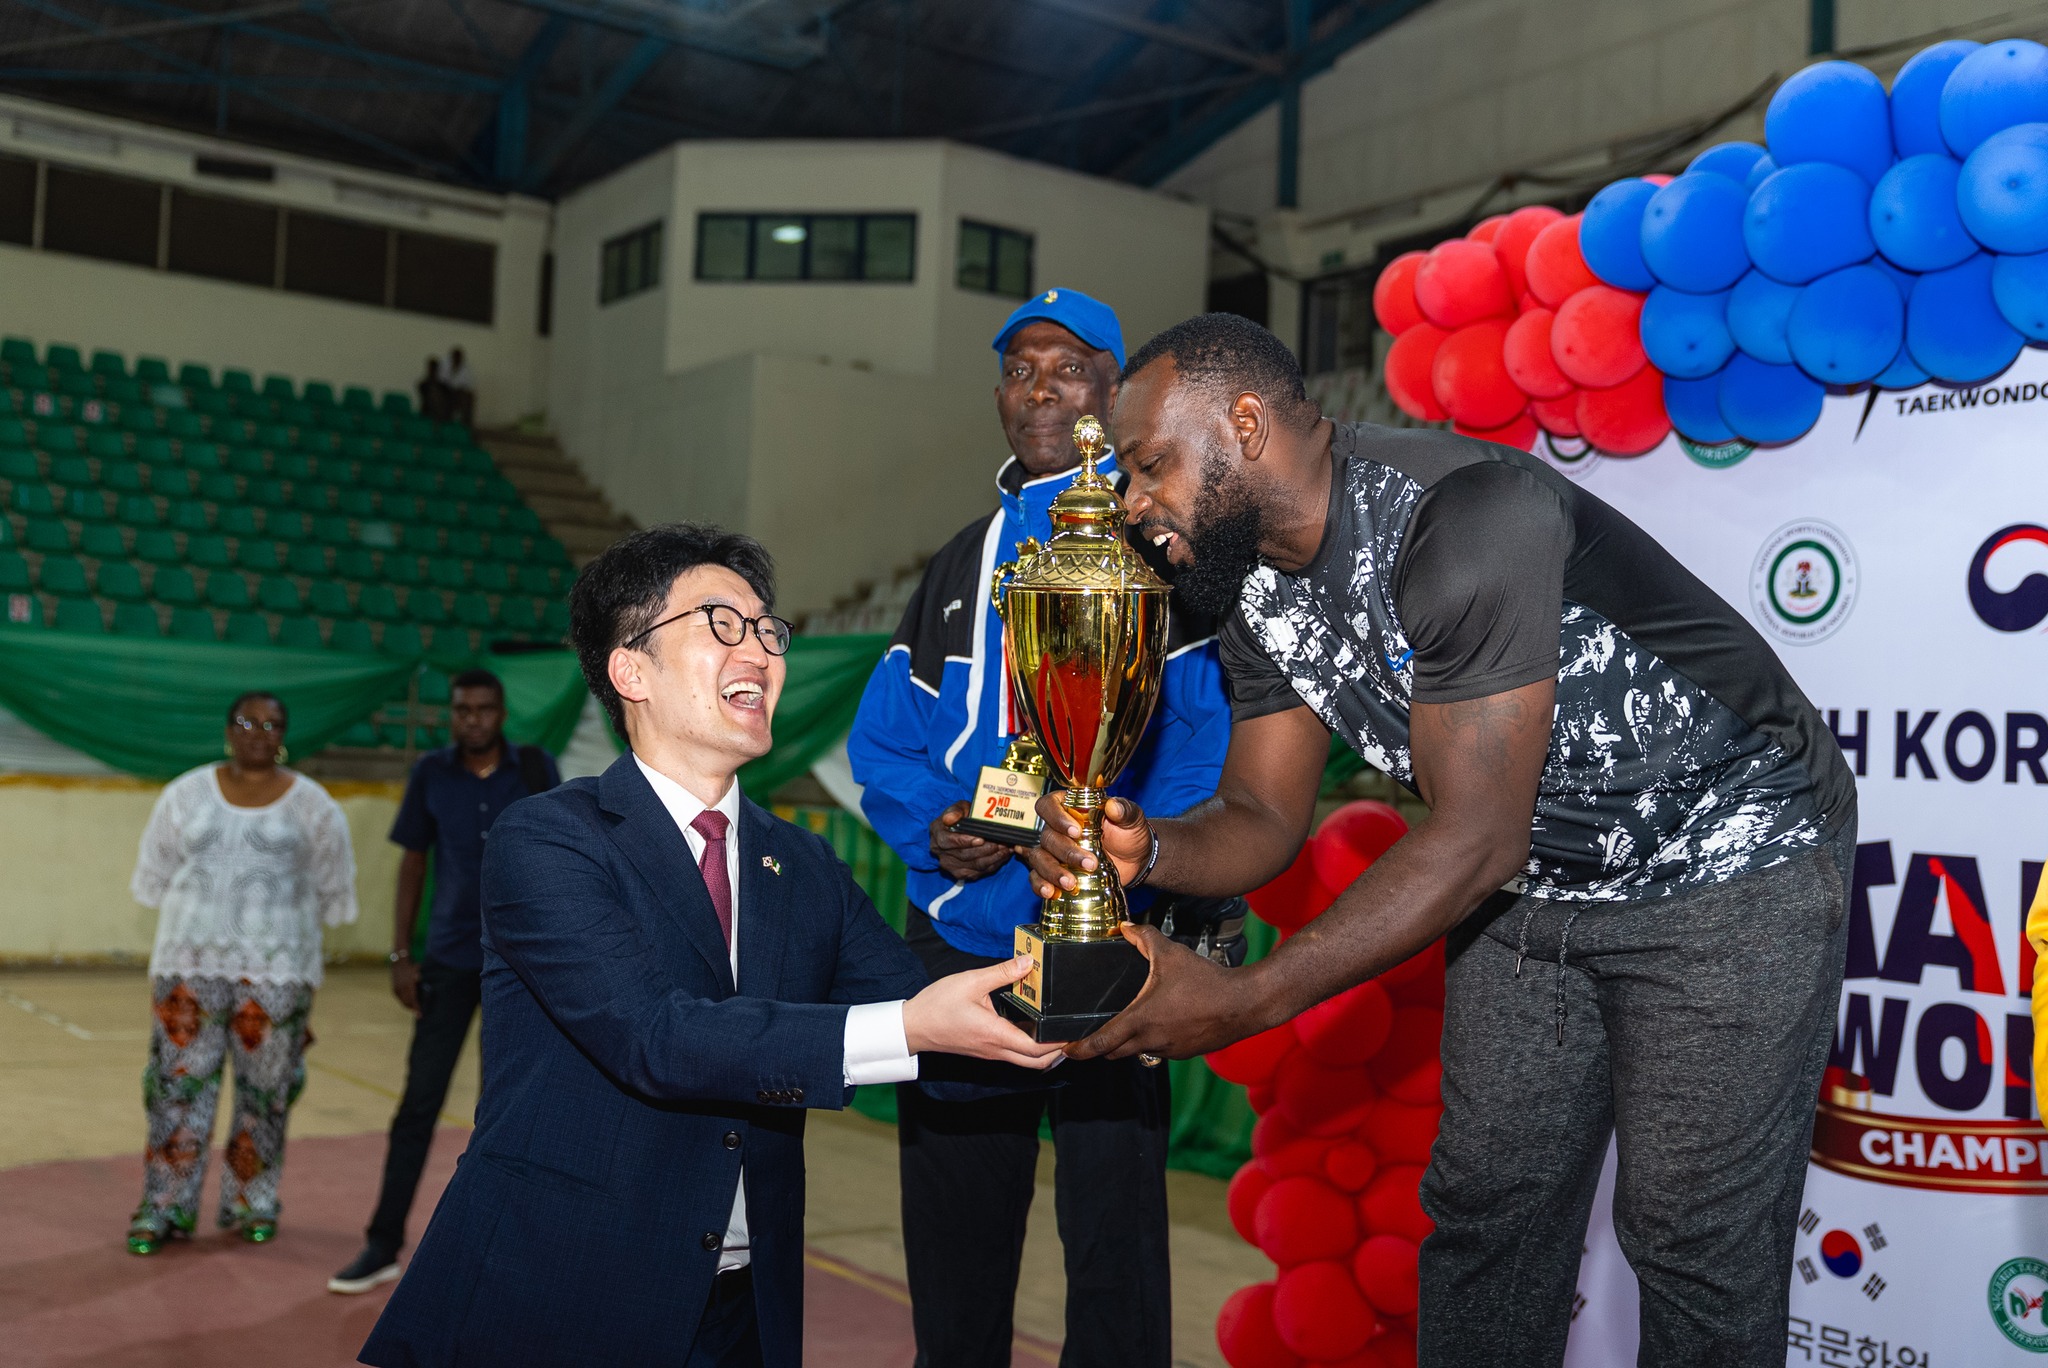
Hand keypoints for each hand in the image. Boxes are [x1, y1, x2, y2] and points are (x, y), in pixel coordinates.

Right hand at [390, 959, 419, 1015]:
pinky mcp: (394, 989)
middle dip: (413, 1009)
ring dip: (409, 1006)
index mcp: (408, 985)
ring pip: (403, 1002)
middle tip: (419, 1013)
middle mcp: (401, 988)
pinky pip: (400, 999)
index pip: (413, 999)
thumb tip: (422, 983)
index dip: (416, 1008)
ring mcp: (397, 989)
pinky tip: (410, 1003)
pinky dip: (405, 1002)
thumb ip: (421, 979)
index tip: (420, 1015)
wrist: (399, 962)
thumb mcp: (419, 972)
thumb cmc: (413, 966)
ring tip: (415, 1009)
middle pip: (407, 1003)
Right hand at [902, 956, 1066, 1068]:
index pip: (1036, 1049)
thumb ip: (1002, 972)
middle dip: (1059, 1053)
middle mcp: (995, 1049)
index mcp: (995, 1034)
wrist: (912, 1026)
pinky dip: (1030, 1048)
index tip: (1074, 1031)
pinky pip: (1014, 1055)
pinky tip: (1034, 1027)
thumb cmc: (937, 1005)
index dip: (1059, 1044)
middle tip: (1072, 1033)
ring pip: (1026, 1062)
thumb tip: (1028, 962)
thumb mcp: (970, 981)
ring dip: (1045, 1051)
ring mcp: (990, 1053)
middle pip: (1037, 1063)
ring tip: (1057, 1028)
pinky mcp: (985, 1050)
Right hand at [929, 802, 1012, 881]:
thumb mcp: (959, 808)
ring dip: (992, 858)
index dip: (965, 842)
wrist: (960, 830)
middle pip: (964, 855)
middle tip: (1001, 843)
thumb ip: (956, 810)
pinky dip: (993, 864)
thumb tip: (950, 819)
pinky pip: (979, 872)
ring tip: (1005, 848)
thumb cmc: (961, 817)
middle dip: (985, 849)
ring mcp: (950, 865)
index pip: (948, 842)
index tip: (981, 839)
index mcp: (937, 834)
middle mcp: (940, 852)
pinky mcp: (961, 873)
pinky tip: (1002, 856)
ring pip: (974, 865)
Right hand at [1020, 792, 1153, 899]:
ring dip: (1052, 871)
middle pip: (1047, 837)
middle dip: (1066, 852)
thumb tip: (1113, 806)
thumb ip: (1125, 810)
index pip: (1049, 805)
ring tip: (1070, 884)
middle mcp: (1057, 829)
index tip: (1076, 831)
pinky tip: (1051, 893)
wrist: (1136, 861)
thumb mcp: (1132, 819)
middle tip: (1090, 863)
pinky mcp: (1055, 873)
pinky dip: (1040, 886)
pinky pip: (1037, 878)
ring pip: (1039, 858)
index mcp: (1070, 809)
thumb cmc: (1129, 834)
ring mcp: (1054, 852)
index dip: (1056, 817)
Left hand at [1064, 924, 1270, 1061]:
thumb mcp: (1171, 954)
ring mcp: (1168, 1050)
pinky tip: (1158, 1024)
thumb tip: (1125, 926)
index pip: (1101, 1043)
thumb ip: (1144, 938)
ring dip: (1127, 1044)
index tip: (1066, 1049)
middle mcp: (1151, 1040)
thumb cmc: (1206, 980)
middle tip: (1090, 1034)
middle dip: (1100, 1046)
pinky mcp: (1184, 1053)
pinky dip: (1151, 1041)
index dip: (1080, 1049)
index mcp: (1141, 1020)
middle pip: (1113, 1053)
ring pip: (1137, 1052)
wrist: (1244, 1004)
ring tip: (1122, 1026)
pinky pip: (1158, 1050)